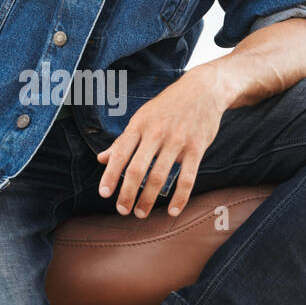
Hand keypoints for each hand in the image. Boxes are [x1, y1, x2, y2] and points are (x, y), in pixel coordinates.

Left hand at [96, 66, 226, 218]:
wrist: (204, 90)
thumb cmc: (168, 106)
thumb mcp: (142, 117)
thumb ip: (123, 140)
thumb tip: (101, 159)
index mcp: (139, 125)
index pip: (121, 153)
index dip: (111, 174)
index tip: (104, 194)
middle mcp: (157, 133)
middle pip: (138, 168)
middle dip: (128, 193)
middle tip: (122, 211)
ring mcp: (178, 141)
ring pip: (160, 176)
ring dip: (148, 199)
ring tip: (140, 214)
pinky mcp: (197, 148)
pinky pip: (187, 178)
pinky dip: (179, 197)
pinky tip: (172, 212)